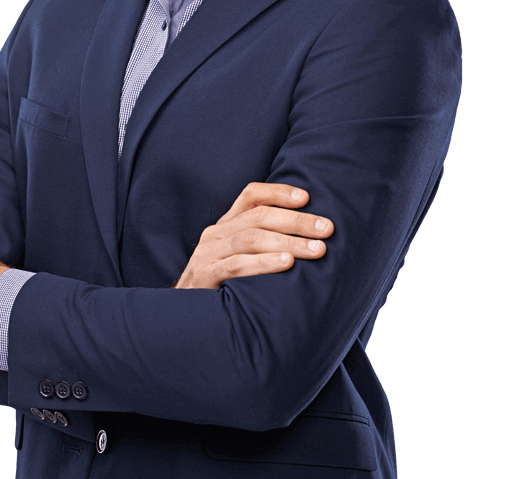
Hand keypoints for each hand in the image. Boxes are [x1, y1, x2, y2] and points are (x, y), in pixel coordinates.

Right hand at [174, 183, 333, 288]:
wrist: (184, 317)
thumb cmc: (223, 285)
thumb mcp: (240, 256)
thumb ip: (263, 243)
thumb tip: (310, 236)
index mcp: (226, 225)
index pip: (251, 195)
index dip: (279, 192)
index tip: (307, 197)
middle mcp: (216, 234)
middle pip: (259, 217)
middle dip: (296, 221)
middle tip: (327, 229)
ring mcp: (208, 254)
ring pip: (251, 238)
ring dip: (288, 242)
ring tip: (316, 250)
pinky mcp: (205, 276)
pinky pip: (237, 265)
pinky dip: (264, 263)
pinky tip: (286, 265)